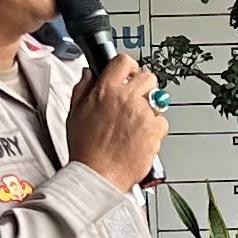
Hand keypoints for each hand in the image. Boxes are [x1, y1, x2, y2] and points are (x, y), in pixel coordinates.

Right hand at [68, 54, 166, 191]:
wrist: (98, 176)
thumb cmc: (86, 150)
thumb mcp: (74, 114)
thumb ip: (82, 88)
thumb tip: (88, 74)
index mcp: (106, 91)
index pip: (123, 61)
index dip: (127, 67)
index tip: (128, 74)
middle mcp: (126, 99)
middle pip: (147, 77)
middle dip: (142, 87)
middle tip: (133, 101)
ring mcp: (143, 114)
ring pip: (156, 100)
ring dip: (148, 109)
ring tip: (133, 125)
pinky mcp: (155, 129)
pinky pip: (163, 121)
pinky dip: (155, 128)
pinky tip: (141, 137)